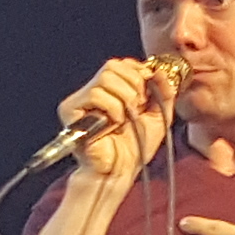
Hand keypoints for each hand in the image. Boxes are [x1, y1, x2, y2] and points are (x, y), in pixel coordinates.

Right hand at [53, 56, 179, 181]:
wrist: (120, 170)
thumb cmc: (134, 147)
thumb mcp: (157, 115)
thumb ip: (163, 91)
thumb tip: (159, 70)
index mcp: (111, 90)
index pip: (122, 64)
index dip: (138, 73)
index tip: (147, 93)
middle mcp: (93, 91)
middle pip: (112, 66)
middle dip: (133, 85)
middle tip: (137, 107)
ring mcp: (80, 100)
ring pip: (105, 78)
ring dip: (124, 98)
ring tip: (125, 118)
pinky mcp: (70, 110)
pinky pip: (95, 94)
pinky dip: (112, 108)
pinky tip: (114, 123)